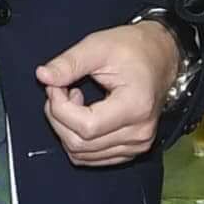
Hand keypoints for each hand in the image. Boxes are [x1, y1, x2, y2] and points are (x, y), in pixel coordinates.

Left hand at [43, 21, 176, 166]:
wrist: (160, 58)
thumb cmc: (133, 49)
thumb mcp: (98, 46)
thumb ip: (69, 63)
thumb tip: (42, 77)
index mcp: (135, 106)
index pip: (85, 126)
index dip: (60, 108)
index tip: (55, 85)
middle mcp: (138, 133)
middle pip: (79, 143)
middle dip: (58, 117)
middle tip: (59, 90)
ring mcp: (136, 145)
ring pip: (81, 154)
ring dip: (65, 128)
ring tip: (72, 100)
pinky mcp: (130, 150)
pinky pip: (90, 157)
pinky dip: (76, 139)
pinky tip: (81, 115)